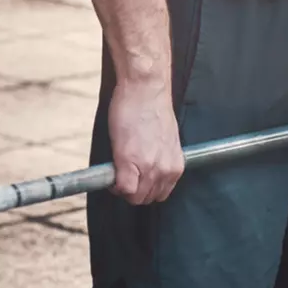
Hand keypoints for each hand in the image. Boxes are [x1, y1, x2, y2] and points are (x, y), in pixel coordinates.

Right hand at [106, 76, 185, 205]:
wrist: (145, 90)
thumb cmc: (151, 108)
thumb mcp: (162, 140)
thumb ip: (158, 159)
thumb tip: (147, 168)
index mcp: (175, 165)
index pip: (160, 193)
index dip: (144, 189)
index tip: (134, 182)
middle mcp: (165, 170)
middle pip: (147, 198)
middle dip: (133, 191)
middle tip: (122, 177)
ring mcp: (149, 168)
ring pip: (135, 197)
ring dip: (123, 188)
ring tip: (117, 173)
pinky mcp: (130, 161)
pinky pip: (123, 188)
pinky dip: (114, 185)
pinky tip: (111, 172)